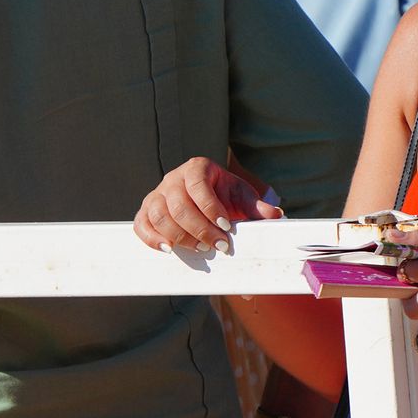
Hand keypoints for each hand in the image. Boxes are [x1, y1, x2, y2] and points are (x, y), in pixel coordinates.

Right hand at [133, 156, 282, 252]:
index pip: (199, 187)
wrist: (208, 197)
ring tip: (200, 249)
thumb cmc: (225, 195)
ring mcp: (157, 194)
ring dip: (179, 236)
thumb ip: (257, 206)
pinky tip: (169, 249)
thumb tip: (275, 215)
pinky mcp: (146, 210)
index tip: (227, 227)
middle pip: (179, 206)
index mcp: (197, 168)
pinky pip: (142, 224)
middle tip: (217, 246)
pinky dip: (152, 238)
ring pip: (159, 216)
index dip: (211, 209)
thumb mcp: (242, 196)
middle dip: (199, 229)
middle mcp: (173, 178)